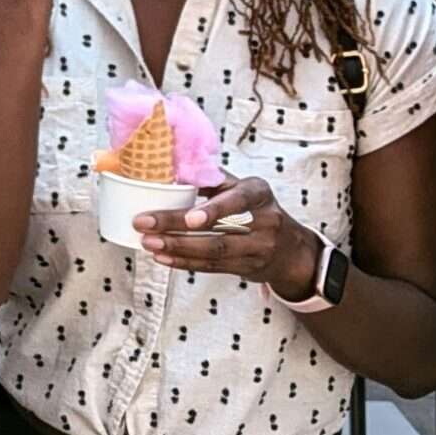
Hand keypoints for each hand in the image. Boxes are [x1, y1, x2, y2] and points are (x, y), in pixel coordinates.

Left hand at [138, 176, 323, 297]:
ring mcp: (258, 250)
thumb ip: (214, 178)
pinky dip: (184, 262)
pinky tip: (162, 257)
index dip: (215, 210)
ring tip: (148, 242)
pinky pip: (212, 267)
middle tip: (145, 223)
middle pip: (219, 232)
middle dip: (177, 229)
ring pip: (213, 253)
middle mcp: (264, 221)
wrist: (290, 248)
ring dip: (176, 248)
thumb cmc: (257, 208)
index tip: (189, 218)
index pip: (239, 200)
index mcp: (259, 192)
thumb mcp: (243, 187)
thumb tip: (174, 166)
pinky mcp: (247, 269)